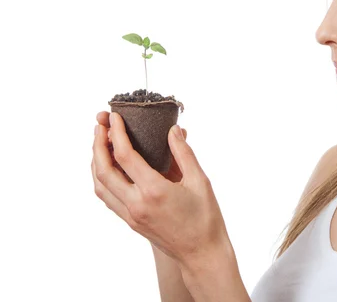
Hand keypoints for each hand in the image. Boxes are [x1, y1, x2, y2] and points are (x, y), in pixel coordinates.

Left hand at [91, 111, 232, 270]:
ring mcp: (131, 215)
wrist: (202, 253)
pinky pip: (108, 197)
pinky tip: (110, 168)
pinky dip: (103, 179)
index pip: (124, 156)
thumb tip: (173, 130)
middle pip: (103, 170)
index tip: (115, 117)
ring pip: (100, 186)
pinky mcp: (131, 221)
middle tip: (100, 124)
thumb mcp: (200, 181)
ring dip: (96, 162)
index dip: (116, 133)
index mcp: (154, 191)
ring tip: (100, 143)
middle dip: (97, 143)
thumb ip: (183, 153)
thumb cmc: (206, 218)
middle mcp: (136, 204)